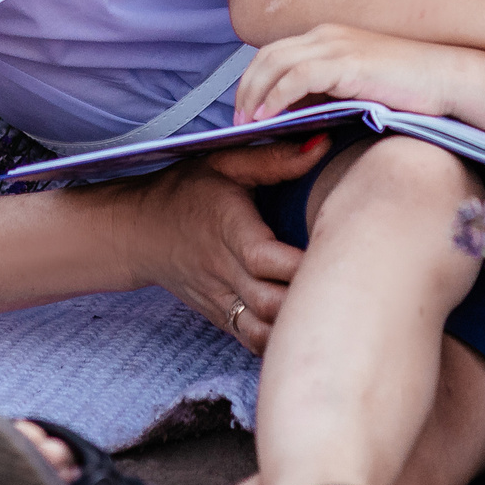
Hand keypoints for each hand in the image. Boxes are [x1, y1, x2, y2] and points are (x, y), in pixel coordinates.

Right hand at [115, 135, 327, 352]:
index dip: (301, 265)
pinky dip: (278, 340)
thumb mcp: (224, 162)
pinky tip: (302, 325)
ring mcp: (219, 299)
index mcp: (227, 228)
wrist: (136, 231)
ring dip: (295, 326)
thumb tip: (324, 145)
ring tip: (329, 308)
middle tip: (347, 284)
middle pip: (269, 302)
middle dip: (308, 299)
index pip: (263, 258)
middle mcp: (222, 269)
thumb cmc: (184, 191)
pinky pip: (251, 340)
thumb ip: (274, 158)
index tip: (337, 252)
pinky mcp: (219, 316)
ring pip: (262, 331)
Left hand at [232, 23, 475, 125]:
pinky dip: (276, 96)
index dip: (253, 81)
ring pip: (275, 64)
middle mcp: (327, 34)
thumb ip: (330, 92)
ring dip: (254, 94)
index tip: (245, 111)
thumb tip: (298, 117)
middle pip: (266, 57)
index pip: (274, 53)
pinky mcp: (347, 62)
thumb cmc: (412, 87)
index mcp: (329, 36)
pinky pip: (297, 76)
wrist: (450, 78)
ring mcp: (337, 46)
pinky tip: (267, 117)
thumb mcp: (360, 86)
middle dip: (245, 89)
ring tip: (247, 123)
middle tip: (237, 121)